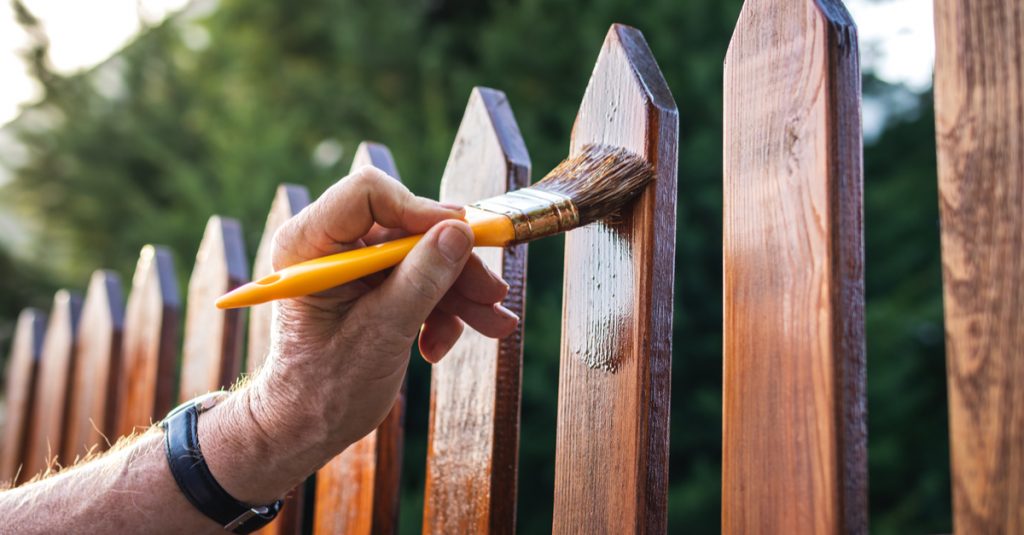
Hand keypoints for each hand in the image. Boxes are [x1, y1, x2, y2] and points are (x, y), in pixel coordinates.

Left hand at [240, 165, 517, 480]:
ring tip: (493, 324)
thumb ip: (422, 279)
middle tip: (493, 293)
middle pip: (407, 228)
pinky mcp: (373, 286)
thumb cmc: (324, 388)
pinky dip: (441, 310)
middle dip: (453, 264)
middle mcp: (330, 245)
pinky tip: (440, 345)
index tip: (463, 236)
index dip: (420, 210)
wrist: (308, 429)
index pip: (368, 194)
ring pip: (422, 256)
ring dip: (459, 292)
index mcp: (309, 244)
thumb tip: (460, 231)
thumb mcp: (381, 333)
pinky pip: (419, 280)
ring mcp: (353, 266)